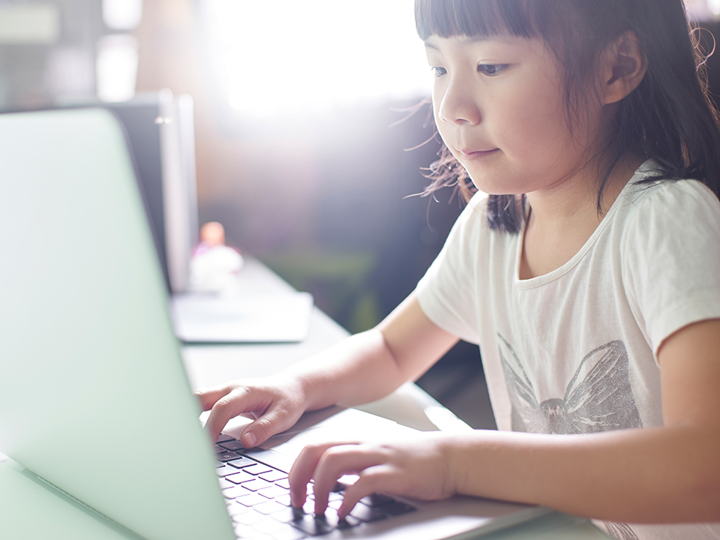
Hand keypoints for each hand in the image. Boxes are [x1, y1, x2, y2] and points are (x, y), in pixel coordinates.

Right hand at [195, 375, 306, 446]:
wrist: (292, 387)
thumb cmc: (288, 400)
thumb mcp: (284, 416)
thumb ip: (264, 428)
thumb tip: (246, 441)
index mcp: (246, 392)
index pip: (222, 408)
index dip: (213, 426)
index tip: (207, 445)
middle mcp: (232, 388)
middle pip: (200, 397)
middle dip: (187, 416)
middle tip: (183, 440)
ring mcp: (225, 392)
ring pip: (198, 399)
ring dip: (188, 416)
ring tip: (184, 440)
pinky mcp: (223, 398)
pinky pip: (203, 405)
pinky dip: (194, 417)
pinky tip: (192, 434)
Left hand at [288, 433, 455, 517]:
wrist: (450, 457)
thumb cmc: (413, 462)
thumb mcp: (377, 459)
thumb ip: (354, 467)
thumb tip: (328, 485)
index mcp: (357, 443)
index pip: (314, 446)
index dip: (296, 468)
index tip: (293, 492)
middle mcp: (363, 446)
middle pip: (316, 449)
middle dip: (298, 476)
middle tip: (298, 501)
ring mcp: (378, 457)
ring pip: (333, 460)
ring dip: (318, 487)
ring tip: (318, 510)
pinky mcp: (394, 473)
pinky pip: (363, 482)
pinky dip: (347, 500)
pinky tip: (343, 514)